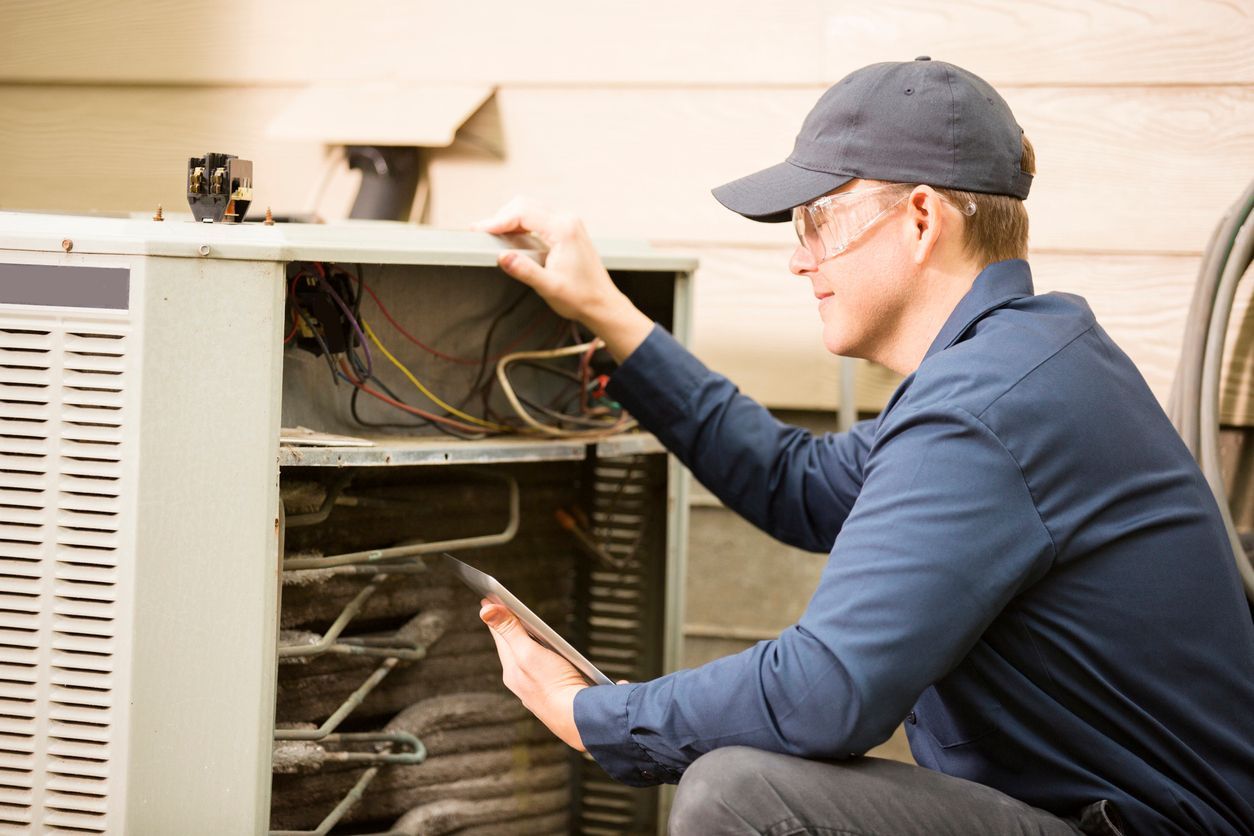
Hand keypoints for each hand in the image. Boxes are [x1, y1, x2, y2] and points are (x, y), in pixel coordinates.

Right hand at [472, 198, 652, 361]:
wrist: (602, 303)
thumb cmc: (580, 297)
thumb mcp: (549, 287)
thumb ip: (525, 271)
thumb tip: (503, 257)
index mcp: (563, 230)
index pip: (523, 213)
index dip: (497, 220)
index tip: (479, 231)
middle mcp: (567, 220)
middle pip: (524, 205)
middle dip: (500, 217)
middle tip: (480, 233)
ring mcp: (568, 223)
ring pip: (530, 210)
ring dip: (509, 220)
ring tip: (491, 235)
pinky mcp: (566, 230)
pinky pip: (538, 219)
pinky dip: (520, 225)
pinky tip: (509, 238)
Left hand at [479, 599, 588, 750]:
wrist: (581, 722)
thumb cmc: (556, 686)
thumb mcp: (529, 652)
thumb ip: (509, 630)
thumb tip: (485, 609)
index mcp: (512, 670)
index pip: (501, 636)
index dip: (497, 615)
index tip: (488, 596)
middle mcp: (522, 682)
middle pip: (515, 649)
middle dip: (511, 630)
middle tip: (505, 611)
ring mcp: (538, 691)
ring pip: (531, 662)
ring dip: (529, 646)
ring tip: (527, 633)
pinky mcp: (555, 697)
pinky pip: (547, 675)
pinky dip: (548, 663)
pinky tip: (556, 663)